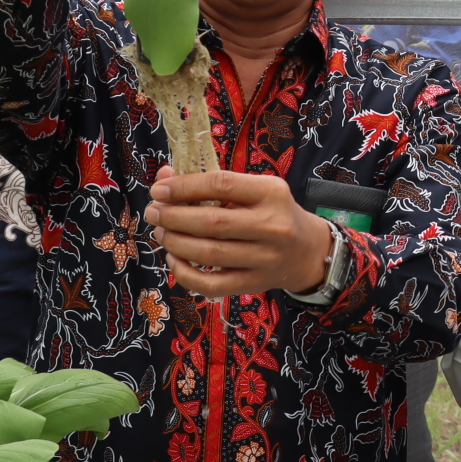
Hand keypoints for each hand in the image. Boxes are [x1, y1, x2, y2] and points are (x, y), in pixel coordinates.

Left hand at [151, 165, 334, 298]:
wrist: (306, 251)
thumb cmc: (272, 213)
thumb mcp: (254, 189)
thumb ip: (212, 183)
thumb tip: (165, 177)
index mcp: (271, 193)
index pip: (221, 184)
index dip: (184, 187)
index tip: (159, 189)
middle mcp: (272, 226)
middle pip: (212, 222)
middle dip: (174, 217)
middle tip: (154, 212)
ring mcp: (265, 258)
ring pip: (209, 253)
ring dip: (176, 242)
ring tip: (162, 233)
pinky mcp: (254, 284)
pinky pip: (212, 284)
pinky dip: (185, 274)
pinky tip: (175, 260)